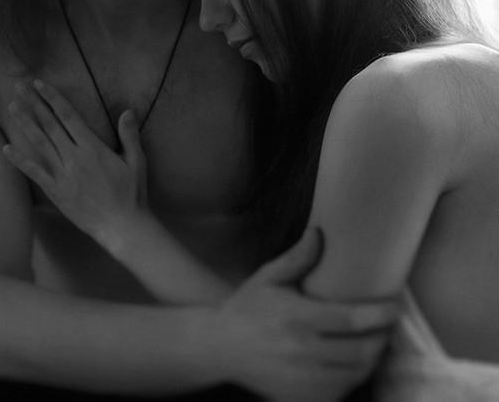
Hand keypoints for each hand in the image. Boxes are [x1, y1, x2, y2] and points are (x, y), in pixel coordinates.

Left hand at [3, 80, 149, 251]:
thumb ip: (129, 135)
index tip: (41, 84)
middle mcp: (74, 157)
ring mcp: (63, 174)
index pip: (69, 115)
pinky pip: (35, 172)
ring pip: (40, 143)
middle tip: (19, 87)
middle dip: (34, 104)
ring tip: (12, 107)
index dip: (53, 98)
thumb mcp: (137, 161)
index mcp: (93, 147)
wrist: (121, 225)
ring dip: (25, 124)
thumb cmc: (132, 193)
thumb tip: (127, 110)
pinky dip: (20, 160)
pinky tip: (6, 148)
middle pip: (50, 124)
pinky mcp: (56, 191)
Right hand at [212, 229, 399, 401]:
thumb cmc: (247, 307)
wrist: (221, 347)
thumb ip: (297, 258)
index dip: (381, 314)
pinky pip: (339, 393)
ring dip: (372, 358)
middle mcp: (302, 352)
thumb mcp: (268, 277)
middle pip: (361, 351)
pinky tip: (352, 362)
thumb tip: (319, 232)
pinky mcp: (299, 398)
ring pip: (355, 375)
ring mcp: (302, 381)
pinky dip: (352, 378)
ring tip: (375, 340)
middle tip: (388, 322)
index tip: (396, 304)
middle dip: (382, 337)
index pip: (351, 320)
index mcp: (296, 318)